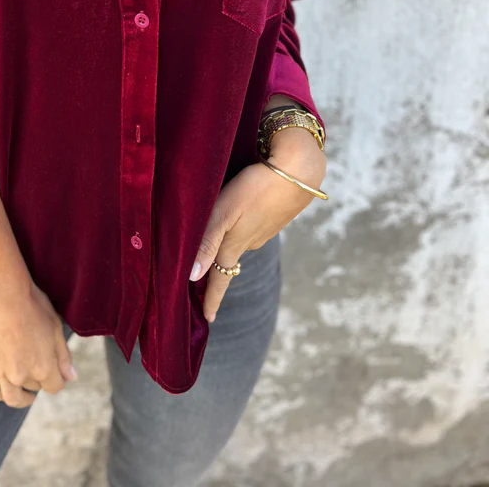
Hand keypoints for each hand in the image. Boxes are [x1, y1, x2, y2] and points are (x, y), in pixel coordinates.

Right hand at [0, 280, 77, 407]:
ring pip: (12, 398)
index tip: (56, 372)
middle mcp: (23, 376)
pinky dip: (0, 389)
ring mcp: (2, 374)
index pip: (55, 387)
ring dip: (20, 396)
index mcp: (44, 367)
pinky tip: (4, 382)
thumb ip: (63, 356)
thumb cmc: (33, 307)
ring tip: (23, 391)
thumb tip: (71, 377)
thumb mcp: (56, 328)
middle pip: (35, 387)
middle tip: (37, 364)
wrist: (2, 295)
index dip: (58, 379)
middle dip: (39, 378)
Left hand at [189, 126, 326, 322]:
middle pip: (227, 263)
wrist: (298, 171)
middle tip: (201, 285)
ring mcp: (264, 230)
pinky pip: (250, 231)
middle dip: (215, 275)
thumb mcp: (224, 212)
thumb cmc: (255, 188)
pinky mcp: (273, 217)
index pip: (220, 278)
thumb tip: (192, 276)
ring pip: (239, 245)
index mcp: (235, 244)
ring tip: (212, 251)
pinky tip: (236, 221)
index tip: (207, 320)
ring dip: (226, 251)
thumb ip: (207, 242)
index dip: (212, 299)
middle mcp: (250, 243)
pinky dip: (238, 233)